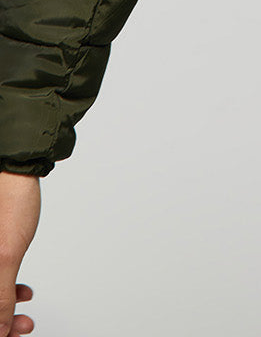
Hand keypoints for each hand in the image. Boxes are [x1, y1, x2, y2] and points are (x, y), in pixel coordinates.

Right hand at [0, 171, 39, 335]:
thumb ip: (0, 296)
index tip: (7, 336)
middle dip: (0, 323)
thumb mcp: (5, 256)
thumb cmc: (8, 202)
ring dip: (5, 310)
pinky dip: (6, 290)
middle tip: (21, 328)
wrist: (16, 171)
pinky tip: (22, 292)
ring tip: (25, 316)